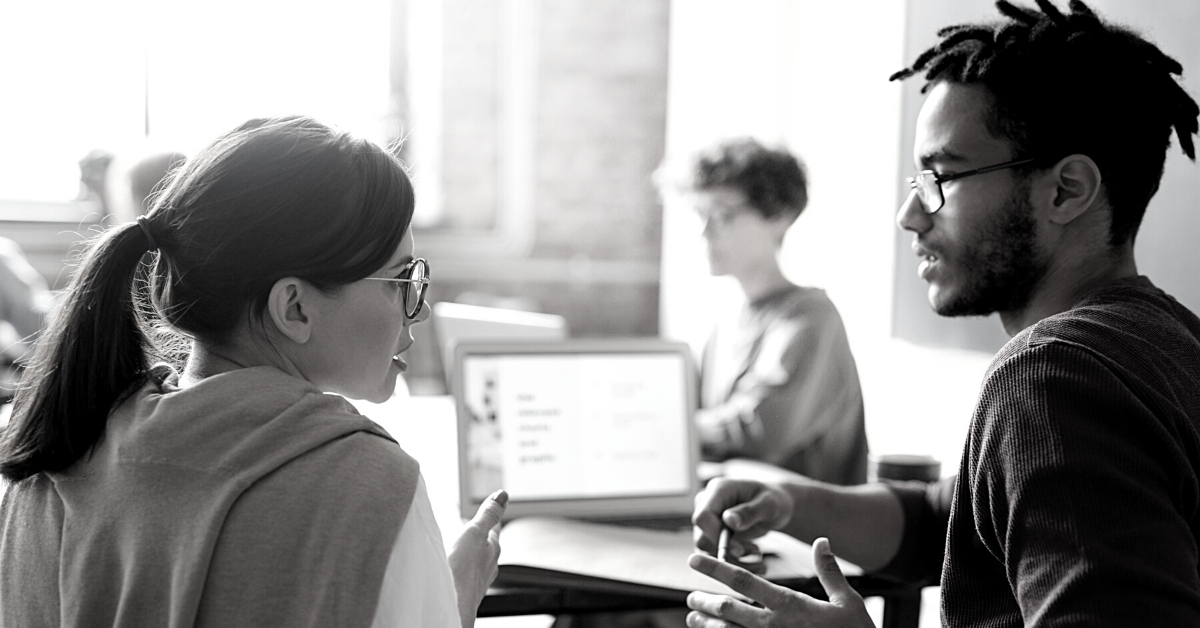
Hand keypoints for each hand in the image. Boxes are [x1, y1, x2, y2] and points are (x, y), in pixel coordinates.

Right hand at [448, 489, 506, 627]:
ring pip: (479, 561)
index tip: (497, 503)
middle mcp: (489, 565)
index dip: (493, 514)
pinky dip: (465, 566)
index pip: (494, 526)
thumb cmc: (463, 571)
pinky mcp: (467, 591)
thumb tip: (503, 495)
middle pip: (488, 544)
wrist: (453, 604)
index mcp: (492, 548)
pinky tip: (459, 570)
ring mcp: (479, 579)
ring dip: (474, 551)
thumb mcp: (475, 533)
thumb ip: (488, 515)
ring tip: (468, 546)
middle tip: (481, 524)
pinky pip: (469, 574)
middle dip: (483, 534)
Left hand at [686, 537, 872, 627]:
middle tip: (690, 596)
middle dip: (704, 600)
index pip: (743, 580)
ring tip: (693, 617)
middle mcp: (773, 625)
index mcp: (789, 605)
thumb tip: (821, 541)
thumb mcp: (847, 601)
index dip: (715, 568)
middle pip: (727, 608)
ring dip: (707, 624)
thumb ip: (828, 570)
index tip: (694, 560)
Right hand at [693, 478, 793, 565]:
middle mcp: (707, 504)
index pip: (703, 517)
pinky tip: (754, 561)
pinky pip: (715, 555)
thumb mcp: (769, 504)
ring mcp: (708, 520)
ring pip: (707, 550)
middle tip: (755, 552)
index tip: (739, 550)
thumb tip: (728, 520)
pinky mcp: (712, 534)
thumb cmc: (774, 499)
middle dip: (727, 551)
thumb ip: (749, 511)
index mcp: (718, 490)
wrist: (774, 506)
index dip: (716, 536)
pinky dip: (734, 563)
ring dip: (732, 560)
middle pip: (702, 536)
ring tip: (758, 555)